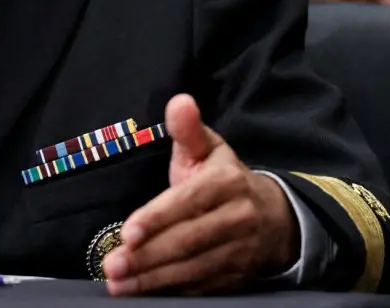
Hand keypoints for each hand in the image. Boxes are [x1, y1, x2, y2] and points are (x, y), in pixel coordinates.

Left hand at [101, 94, 297, 295]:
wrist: (276, 219)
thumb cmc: (226, 180)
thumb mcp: (210, 149)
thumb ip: (188, 130)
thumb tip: (178, 101)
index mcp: (227, 183)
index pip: (189, 202)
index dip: (158, 218)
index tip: (128, 232)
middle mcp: (236, 218)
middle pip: (188, 241)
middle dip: (147, 256)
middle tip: (112, 266)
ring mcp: (238, 252)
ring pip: (193, 269)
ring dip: (153, 280)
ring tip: (118, 284)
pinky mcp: (235, 278)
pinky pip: (201, 287)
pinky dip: (171, 292)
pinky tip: (143, 294)